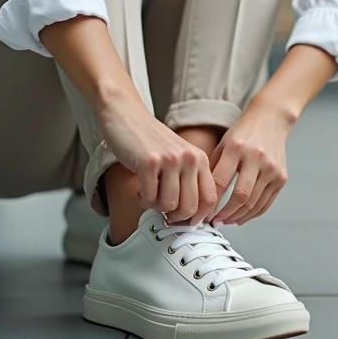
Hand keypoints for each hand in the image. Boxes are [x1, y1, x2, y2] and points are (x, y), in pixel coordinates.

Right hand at [97, 98, 218, 225]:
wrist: (127, 116)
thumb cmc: (151, 141)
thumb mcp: (180, 157)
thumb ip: (189, 180)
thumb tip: (191, 216)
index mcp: (200, 158)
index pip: (210, 198)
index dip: (199, 216)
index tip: (188, 222)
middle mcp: (189, 158)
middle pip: (190, 207)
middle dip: (174, 216)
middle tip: (162, 208)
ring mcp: (170, 160)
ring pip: (169, 205)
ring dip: (155, 206)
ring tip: (149, 194)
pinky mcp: (148, 162)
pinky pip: (149, 197)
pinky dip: (142, 199)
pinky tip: (139, 190)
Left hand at [207, 103, 292, 224]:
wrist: (271, 120)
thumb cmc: (243, 133)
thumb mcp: (223, 144)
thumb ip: (213, 169)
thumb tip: (201, 198)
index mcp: (237, 148)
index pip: (220, 182)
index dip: (210, 202)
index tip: (202, 212)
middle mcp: (257, 157)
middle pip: (240, 196)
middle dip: (224, 214)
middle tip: (214, 221)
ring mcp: (272, 168)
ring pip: (254, 203)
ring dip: (237, 217)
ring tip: (225, 221)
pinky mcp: (281, 177)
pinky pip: (266, 203)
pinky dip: (252, 214)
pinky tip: (241, 217)